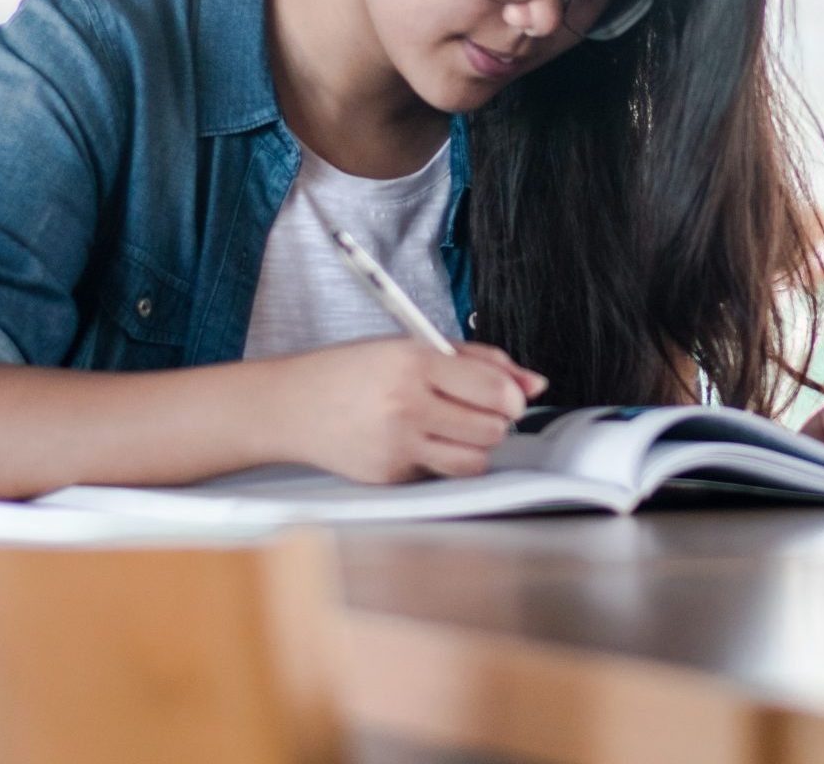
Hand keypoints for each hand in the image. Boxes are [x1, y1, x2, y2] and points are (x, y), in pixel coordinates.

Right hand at [274, 338, 546, 482]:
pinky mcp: (390, 476)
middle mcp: (406, 405)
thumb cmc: (351, 372)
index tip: (509, 397)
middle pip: (492, 428)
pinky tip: (419, 441)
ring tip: (453, 428)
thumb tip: (533, 383)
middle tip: (478, 410)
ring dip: (476, 445)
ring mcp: (397, 445)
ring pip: (475, 460)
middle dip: (495, 421)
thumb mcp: (411, 347)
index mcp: (413, 362)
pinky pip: (441, 475)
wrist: (290, 407)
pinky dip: (442, 461)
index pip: (493, 389)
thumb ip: (477, 361)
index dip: (513, 396)